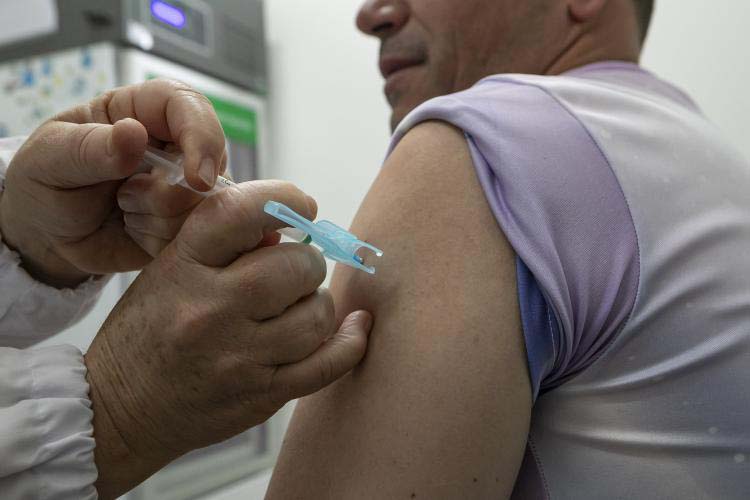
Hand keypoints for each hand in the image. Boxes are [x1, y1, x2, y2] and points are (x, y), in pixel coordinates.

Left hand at [0, 79, 224, 287]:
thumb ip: (90, 147)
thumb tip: (133, 132)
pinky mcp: (185, 221)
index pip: (191, 107)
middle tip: (126, 199)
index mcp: (143, 111)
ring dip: (158, 217)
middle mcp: (172, 145)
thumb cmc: (45, 183)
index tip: (195, 178)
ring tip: (123, 210)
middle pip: (210, 163)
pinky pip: (194, 236)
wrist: (46, 235)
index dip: (203, 137)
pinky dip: (159, 239)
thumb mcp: (50, 159)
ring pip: (204, 205)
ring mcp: (183, 185)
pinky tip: (133, 230)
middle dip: (171, 192)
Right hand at [84, 181, 371, 498]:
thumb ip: (223, 246)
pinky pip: (327, 364)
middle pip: (296, 265)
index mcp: (181, 268)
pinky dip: (350, 341)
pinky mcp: (261, 396)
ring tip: (298, 307)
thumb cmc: (145, 333)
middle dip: (304, 262)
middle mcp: (210, 311)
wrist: (117, 412)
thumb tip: (290, 232)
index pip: (242, 211)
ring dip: (317, 303)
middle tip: (292, 273)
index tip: (303, 205)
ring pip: (317, 313)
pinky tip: (356, 326)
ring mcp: (238, 358)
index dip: (286, 197)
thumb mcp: (166, 273)